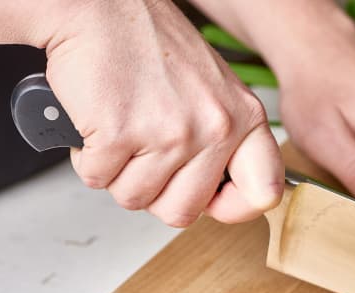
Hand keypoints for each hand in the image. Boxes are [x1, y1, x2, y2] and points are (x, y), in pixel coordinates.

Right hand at [42, 0, 282, 226]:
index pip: (264, 192)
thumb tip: (219, 197)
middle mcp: (215, 127)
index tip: (213, 200)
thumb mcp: (214, 91)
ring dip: (119, 173)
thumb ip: (225, 142)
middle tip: (147, 158)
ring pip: (136, 199)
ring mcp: (170, 133)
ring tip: (125, 130)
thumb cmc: (151, 46)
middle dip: (156, 193)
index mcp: (245, 117)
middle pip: (183, 210)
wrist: (99, 8)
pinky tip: (101, 124)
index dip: (233, 207)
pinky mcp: (120, 135)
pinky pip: (99, 179)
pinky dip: (91, 158)